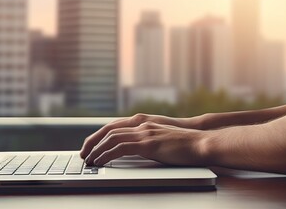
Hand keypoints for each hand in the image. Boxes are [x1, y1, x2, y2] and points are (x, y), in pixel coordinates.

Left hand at [80, 113, 194, 158]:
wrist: (201, 143)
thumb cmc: (185, 144)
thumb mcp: (162, 139)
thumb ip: (147, 140)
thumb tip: (135, 150)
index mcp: (144, 122)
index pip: (114, 126)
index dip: (100, 135)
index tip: (91, 145)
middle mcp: (141, 124)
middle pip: (108, 130)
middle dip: (93, 142)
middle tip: (84, 154)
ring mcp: (144, 133)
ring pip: (111, 139)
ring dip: (97, 150)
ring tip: (90, 160)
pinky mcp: (148, 144)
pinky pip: (121, 149)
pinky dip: (107, 155)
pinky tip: (101, 162)